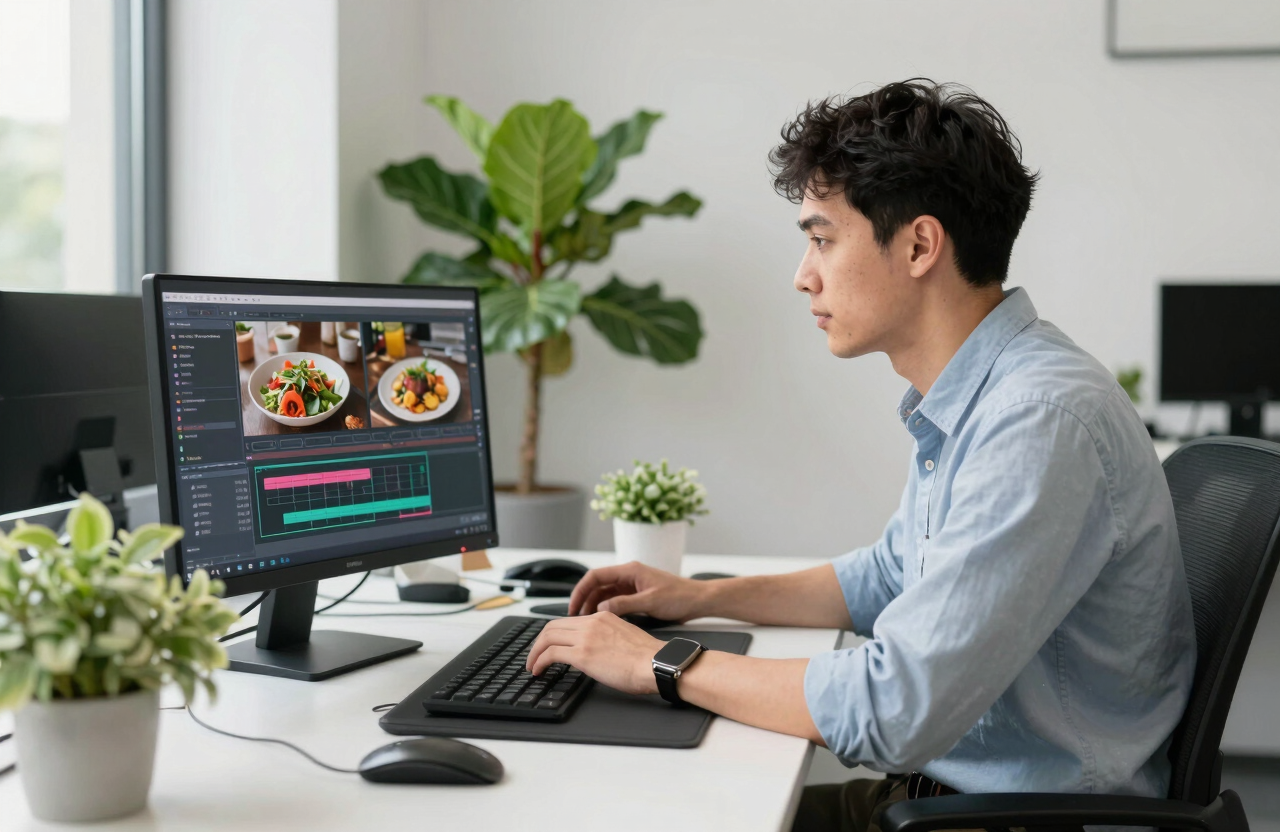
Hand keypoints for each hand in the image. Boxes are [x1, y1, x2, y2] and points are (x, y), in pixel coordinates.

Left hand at [526, 612, 664, 694]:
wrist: (657, 664)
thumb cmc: (649, 659)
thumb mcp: (625, 638)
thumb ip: (608, 639)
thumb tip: (599, 652)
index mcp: (603, 617)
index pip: (569, 621)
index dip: (554, 634)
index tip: (550, 646)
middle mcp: (592, 622)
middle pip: (553, 626)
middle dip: (539, 642)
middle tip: (535, 656)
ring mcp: (586, 637)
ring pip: (547, 637)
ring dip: (535, 652)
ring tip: (533, 665)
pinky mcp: (582, 654)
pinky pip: (550, 653)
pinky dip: (539, 661)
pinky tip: (538, 670)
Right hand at [568, 561, 708, 621]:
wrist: (699, 601)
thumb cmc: (680, 597)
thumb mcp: (650, 602)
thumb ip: (624, 604)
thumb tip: (601, 609)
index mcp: (630, 571)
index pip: (595, 576)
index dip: (580, 590)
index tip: (573, 607)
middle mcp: (628, 576)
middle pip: (597, 585)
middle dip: (584, 600)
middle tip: (575, 619)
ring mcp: (632, 586)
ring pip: (604, 595)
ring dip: (593, 607)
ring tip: (585, 623)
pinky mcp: (636, 596)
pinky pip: (614, 602)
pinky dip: (605, 611)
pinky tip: (601, 622)